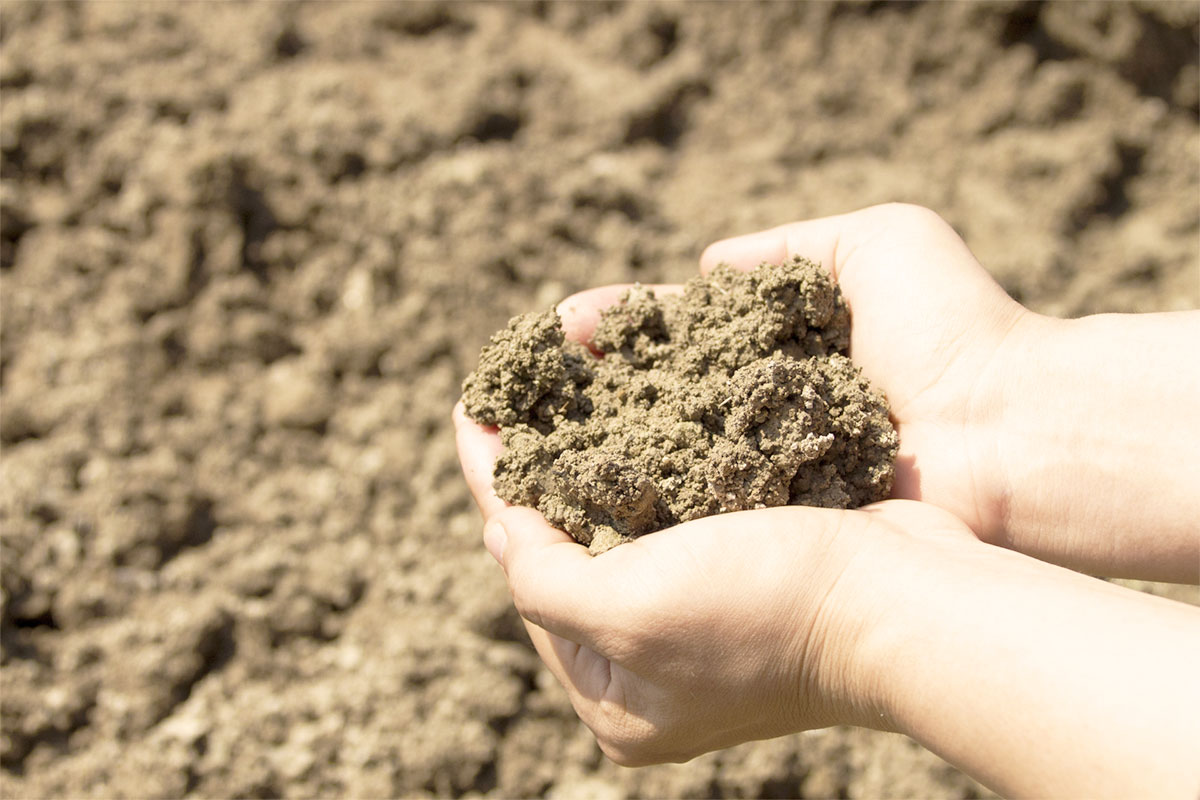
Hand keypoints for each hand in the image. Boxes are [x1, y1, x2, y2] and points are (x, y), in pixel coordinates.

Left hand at [456, 410, 1199, 795]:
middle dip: (537, 472)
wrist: (911, 599)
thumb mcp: (631, 612)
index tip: (469, 412)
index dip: (494, 489)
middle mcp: (654, 668)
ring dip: (587, 457)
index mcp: (617, 698)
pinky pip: (669, 508)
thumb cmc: (769, 608)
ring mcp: (701, 621)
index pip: (527, 577)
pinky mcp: (742, 571)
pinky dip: (645, 459)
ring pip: (619, 523)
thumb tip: (503, 534)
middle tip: (507, 396)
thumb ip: (544, 583)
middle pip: (568, 553)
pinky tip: (625, 409)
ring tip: (555, 390)